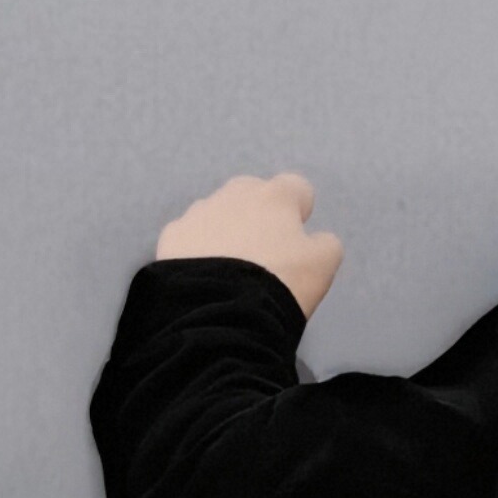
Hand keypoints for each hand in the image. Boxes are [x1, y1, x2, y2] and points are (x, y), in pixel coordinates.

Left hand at [155, 171, 343, 320]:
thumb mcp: (323, 266)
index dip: (300, 211)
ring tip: (232, 271)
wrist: (220, 309)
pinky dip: (199, 251)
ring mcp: (198, 213)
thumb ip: (326, 245)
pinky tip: (207, 277)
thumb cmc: (279, 282)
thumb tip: (316, 240)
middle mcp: (234, 194)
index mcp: (275, 196)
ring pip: (218, 214)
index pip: (296, 188)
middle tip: (265, 254)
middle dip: (260, 216)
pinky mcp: (172, 236)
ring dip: (228, 232)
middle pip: (253, 195)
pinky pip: (190, 237)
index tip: (298, 236)